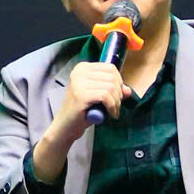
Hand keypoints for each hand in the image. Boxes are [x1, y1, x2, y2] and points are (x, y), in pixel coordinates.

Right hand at [30, 61, 130, 182]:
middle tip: (115, 106)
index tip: (117, 95)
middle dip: (119, 94)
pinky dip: (112, 107)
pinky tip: (110, 114)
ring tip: (113, 111)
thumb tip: (128, 90)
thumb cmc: (82, 111)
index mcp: (82, 68)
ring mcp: (79, 83)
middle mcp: (79, 72)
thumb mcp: (99, 97)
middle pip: (112, 77)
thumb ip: (113, 90)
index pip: (110, 68)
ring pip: (111, 87)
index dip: (119, 82)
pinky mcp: (81, 95)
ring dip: (116, 102)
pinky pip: (106, 97)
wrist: (66, 126)